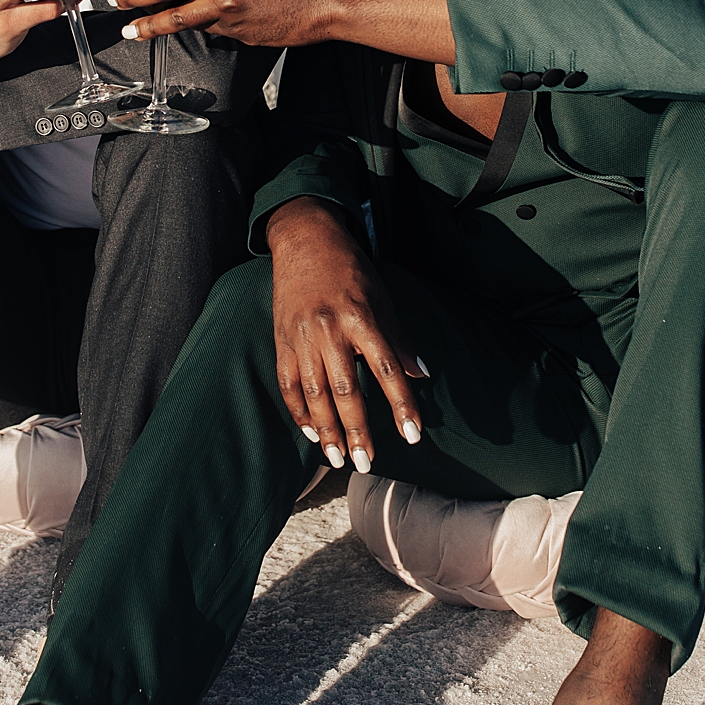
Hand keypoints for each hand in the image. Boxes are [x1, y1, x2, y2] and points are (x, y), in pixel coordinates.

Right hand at [266, 197, 424, 468]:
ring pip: (314, 394)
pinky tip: (312, 433)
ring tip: (339, 459)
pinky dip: (299, 411)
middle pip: (345, 391)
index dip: (401, 404)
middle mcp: (329, 330)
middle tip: (367, 464)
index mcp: (361, 317)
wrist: (305, 240)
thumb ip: (399, 339)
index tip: (413, 435)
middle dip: (357, 431)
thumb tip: (422, 374)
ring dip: (327, 431)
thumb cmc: (350, 269)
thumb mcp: (382, 297)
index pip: (386, 369)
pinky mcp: (281, 340)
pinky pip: (288, 384)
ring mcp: (302, 337)